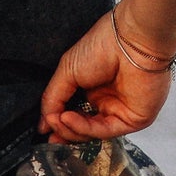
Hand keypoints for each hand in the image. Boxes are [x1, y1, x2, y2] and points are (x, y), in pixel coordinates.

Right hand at [37, 9, 173, 143]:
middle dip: (64, 132)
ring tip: (56, 120)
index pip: (75, 114)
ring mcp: (120, 112)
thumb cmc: (101, 46)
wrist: (129, 42)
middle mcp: (107, 102)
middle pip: (83, 128)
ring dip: (71, 130)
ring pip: (93, 133)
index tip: (43, 129)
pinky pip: (105, 130)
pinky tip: (68, 119)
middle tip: (48, 132)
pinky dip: (84, 128)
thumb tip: (43, 122)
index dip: (59, 123)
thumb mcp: (67, 70)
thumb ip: (53, 97)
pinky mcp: (133, 120)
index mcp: (94, 89)